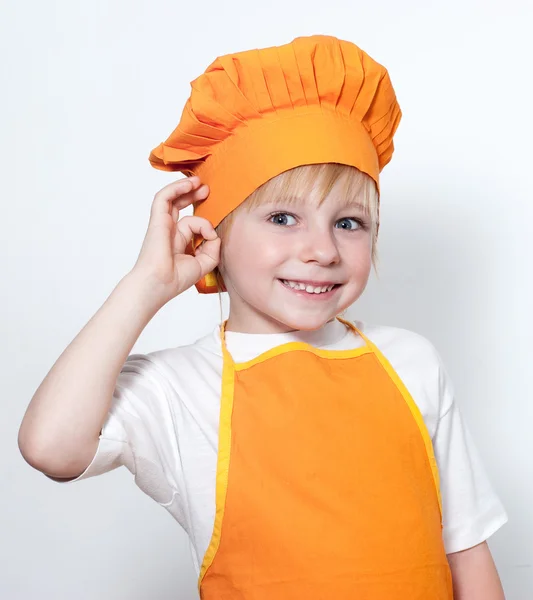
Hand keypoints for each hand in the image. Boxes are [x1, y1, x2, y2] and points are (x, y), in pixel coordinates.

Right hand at [131, 176, 219, 304]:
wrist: (159, 284)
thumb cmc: (175, 278)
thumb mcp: (204, 263)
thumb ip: (213, 247)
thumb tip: (214, 232)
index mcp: (178, 241)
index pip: (191, 223)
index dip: (205, 225)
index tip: (212, 236)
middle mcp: (170, 231)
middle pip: (179, 205)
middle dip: (193, 196)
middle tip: (206, 190)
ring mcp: (163, 224)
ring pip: (172, 199)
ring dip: (185, 188)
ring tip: (198, 182)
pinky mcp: (158, 220)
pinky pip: (164, 197)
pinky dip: (176, 188)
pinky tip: (189, 184)